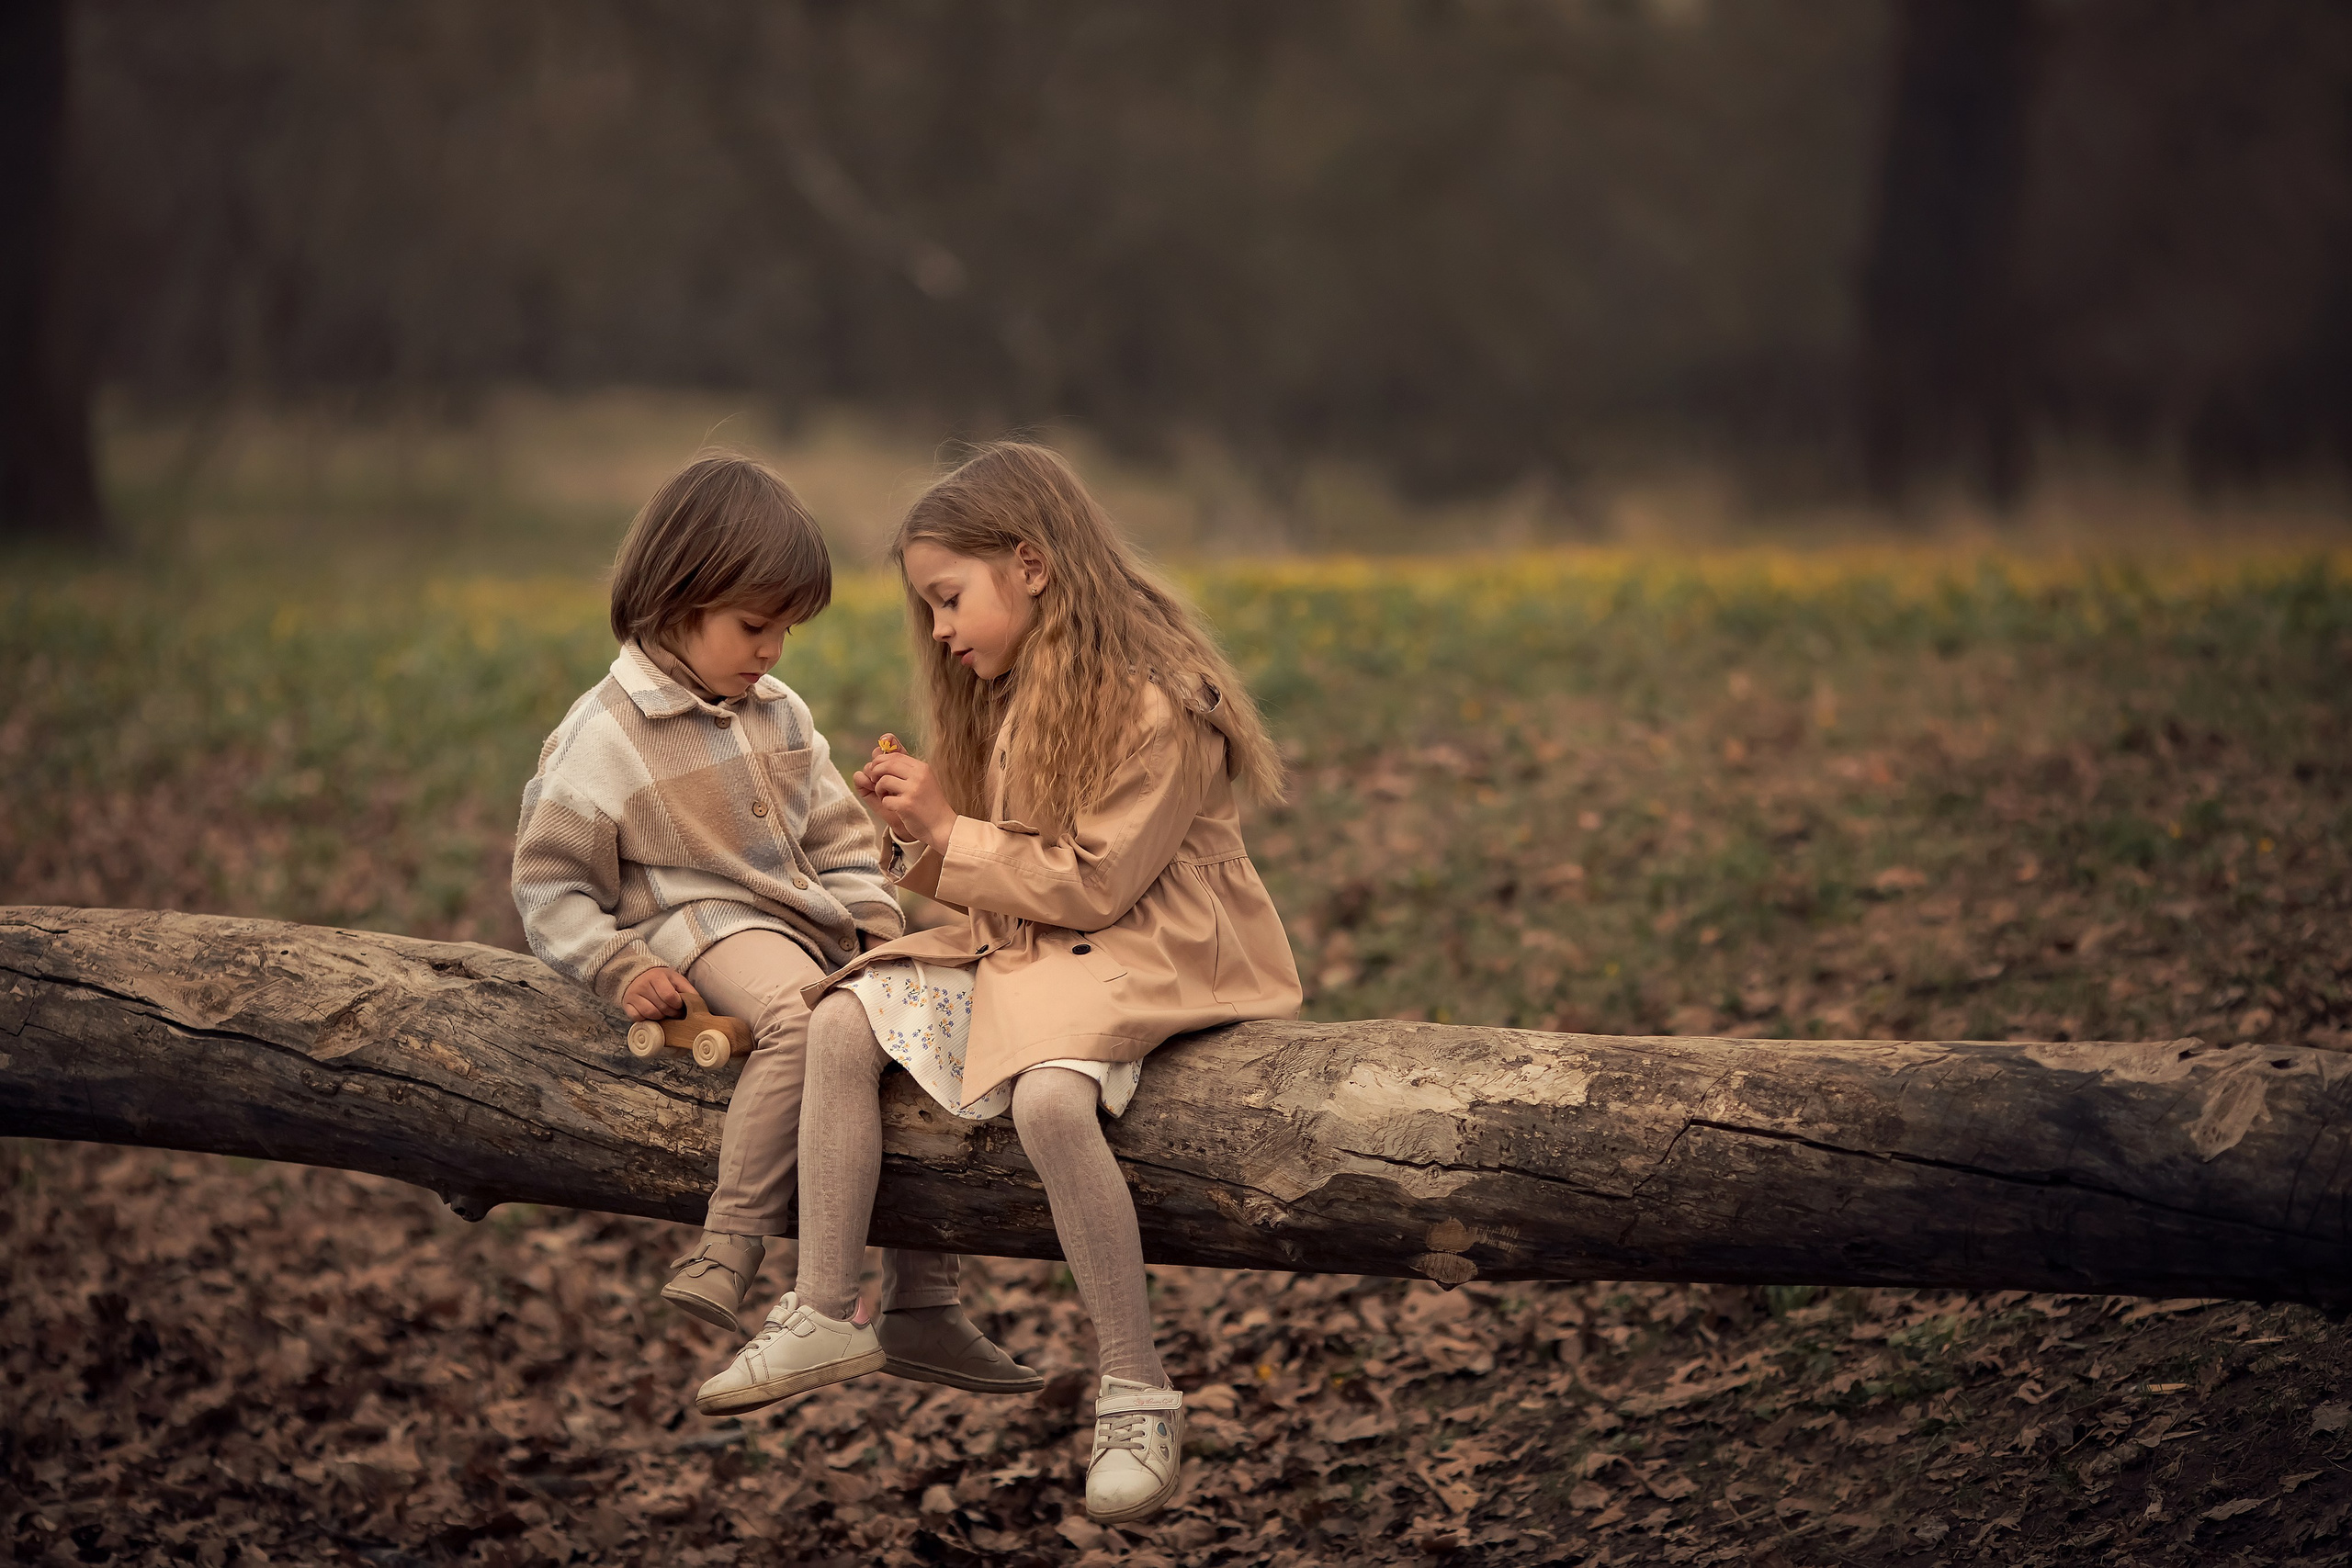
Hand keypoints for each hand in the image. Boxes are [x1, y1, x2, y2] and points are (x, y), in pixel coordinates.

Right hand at [622, 965, 691, 1022]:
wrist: (638, 975)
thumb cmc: (660, 979)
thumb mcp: (676, 979)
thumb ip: (688, 990)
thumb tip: (698, 1005)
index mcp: (656, 977)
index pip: (669, 997)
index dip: (678, 1005)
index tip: (680, 1005)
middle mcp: (642, 985)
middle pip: (661, 1007)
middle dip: (672, 1013)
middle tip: (675, 1012)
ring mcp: (632, 995)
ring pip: (650, 1014)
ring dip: (661, 1017)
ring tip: (664, 1013)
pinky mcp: (626, 1005)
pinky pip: (638, 1018)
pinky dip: (647, 1019)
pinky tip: (652, 1014)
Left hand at [853, 736, 954, 851]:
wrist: (943, 826)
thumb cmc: (930, 804)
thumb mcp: (923, 781)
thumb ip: (906, 770)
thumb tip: (882, 759)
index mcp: (922, 768)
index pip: (895, 756)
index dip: (880, 760)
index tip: (876, 768)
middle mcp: (918, 776)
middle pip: (887, 765)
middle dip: (875, 771)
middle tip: (874, 780)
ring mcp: (913, 790)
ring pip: (883, 781)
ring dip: (879, 789)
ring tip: (885, 796)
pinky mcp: (906, 805)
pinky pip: (885, 800)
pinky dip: (886, 804)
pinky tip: (894, 807)